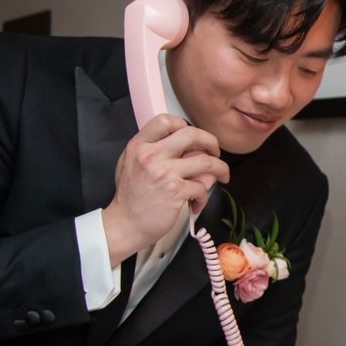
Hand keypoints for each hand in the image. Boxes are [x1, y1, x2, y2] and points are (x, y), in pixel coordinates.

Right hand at [103, 113, 229, 263]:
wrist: (125, 224)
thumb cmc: (131, 196)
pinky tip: (196, 202)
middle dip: (211, 142)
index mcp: (139, 145)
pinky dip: (203, 196)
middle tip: (216, 153)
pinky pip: (202, 187)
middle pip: (192, 134)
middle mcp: (151, 155)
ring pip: (206, 162)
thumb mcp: (133, 164)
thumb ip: (155, 151)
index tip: (192, 138)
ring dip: (220, 169)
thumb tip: (189, 149)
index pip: (165, 120)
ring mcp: (164, 173)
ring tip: (220, 176)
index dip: (184, 125)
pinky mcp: (176, 192)